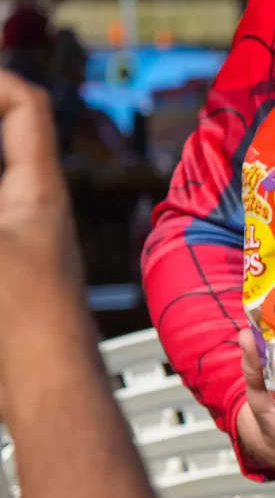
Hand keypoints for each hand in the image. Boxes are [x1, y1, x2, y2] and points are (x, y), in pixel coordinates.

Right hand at [0, 71, 83, 390]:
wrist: (47, 387)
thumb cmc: (27, 319)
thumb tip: (2, 187)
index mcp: (36, 189)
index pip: (26, 110)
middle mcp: (34, 209)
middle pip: (7, 140)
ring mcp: (21, 241)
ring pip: (3, 179)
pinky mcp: (11, 272)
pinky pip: (2, 215)